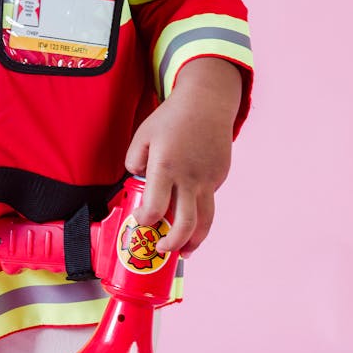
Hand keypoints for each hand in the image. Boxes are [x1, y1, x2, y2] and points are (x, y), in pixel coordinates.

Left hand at [124, 56, 243, 256]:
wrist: (207, 102)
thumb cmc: (171, 118)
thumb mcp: (142, 136)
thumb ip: (134, 162)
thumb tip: (138, 182)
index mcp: (165, 167)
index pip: (154, 208)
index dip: (145, 221)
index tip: (140, 220)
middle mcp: (189, 177)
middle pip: (184, 224)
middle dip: (172, 244)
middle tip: (162, 248)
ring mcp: (208, 179)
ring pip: (205, 221)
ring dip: (194, 241)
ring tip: (185, 251)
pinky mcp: (219, 177)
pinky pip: (209, 201)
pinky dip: (200, 212)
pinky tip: (191, 214)